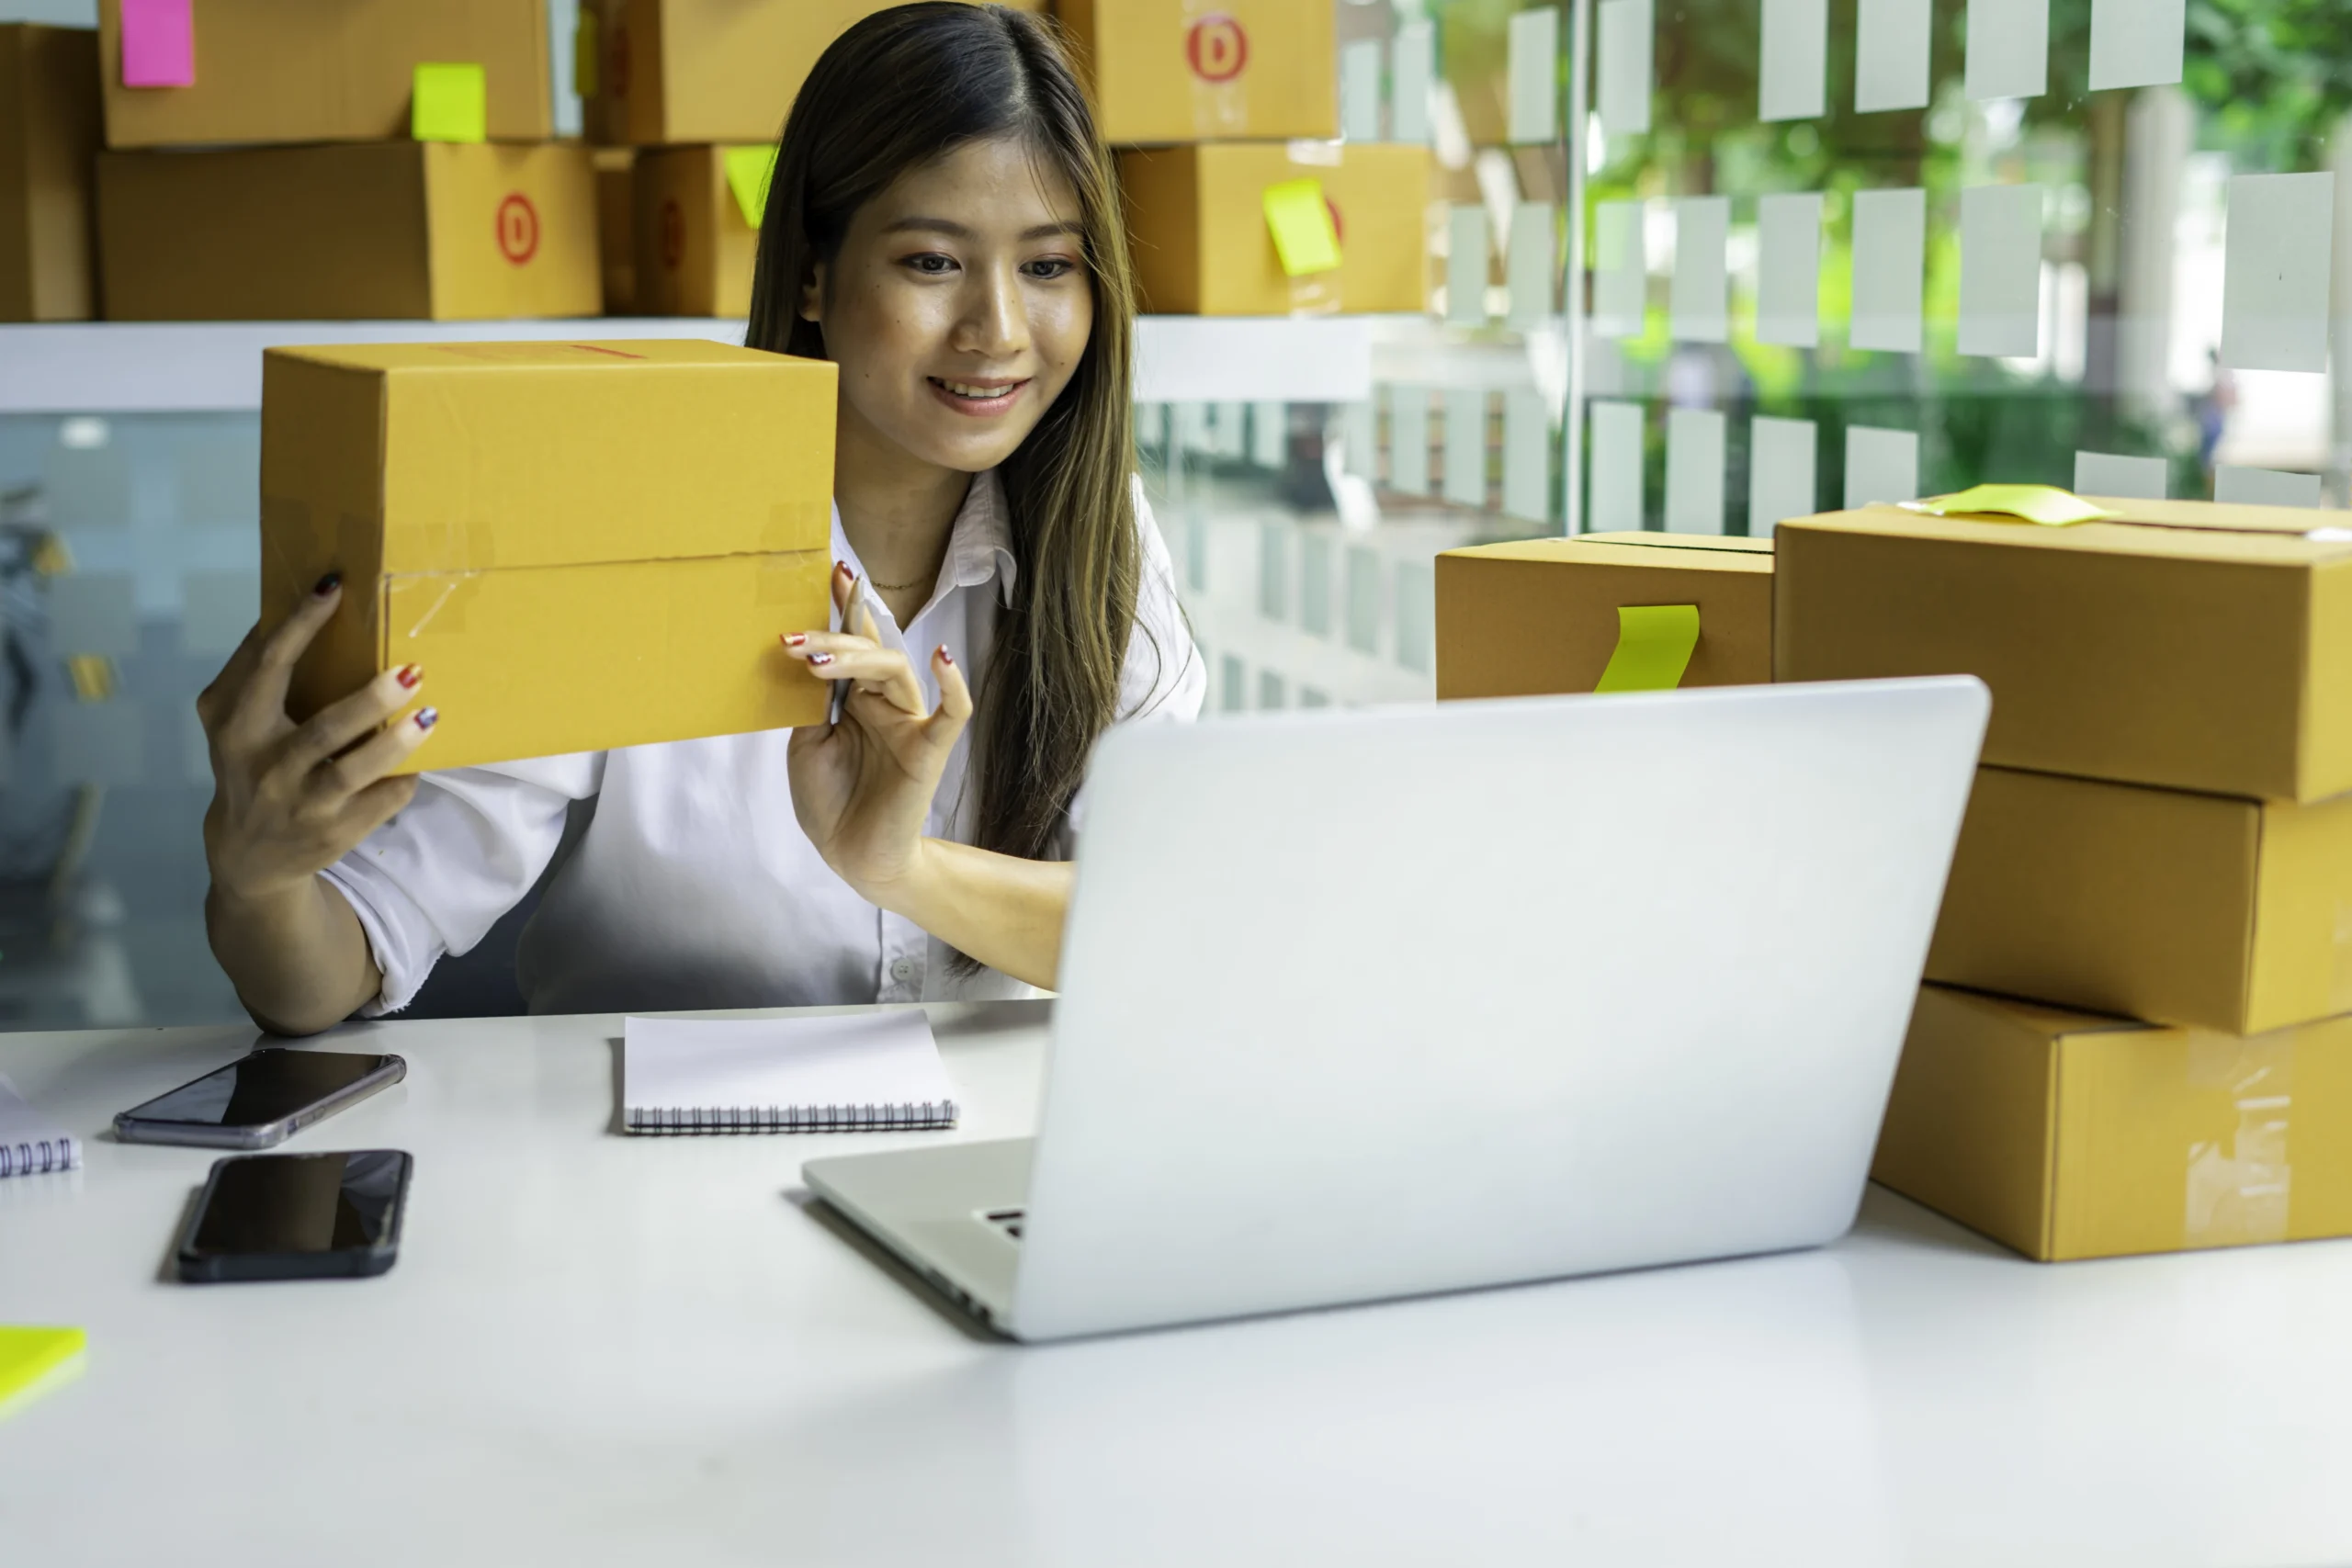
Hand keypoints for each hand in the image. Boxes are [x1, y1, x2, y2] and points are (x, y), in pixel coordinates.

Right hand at [198, 573, 437, 907]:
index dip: (301, 625)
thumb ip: (254, 672)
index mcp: (237, 726)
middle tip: (411, 672)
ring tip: (429, 715)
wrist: (251, 855)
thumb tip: (299, 605)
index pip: (269, 666)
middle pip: (323, 729)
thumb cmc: (249, 765)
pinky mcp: (335, 833)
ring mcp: (302, 805)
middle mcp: (267, 766)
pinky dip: (404, 778)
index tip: (335, 588)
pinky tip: (423, 760)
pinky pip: (381, 801)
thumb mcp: (233, 722)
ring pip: (355, 771)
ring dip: (396, 743)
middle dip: (370, 701)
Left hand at [783, 562, 971, 903]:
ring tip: (815, 663)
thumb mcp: (806, 742)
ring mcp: (912, 722)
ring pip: (896, 669)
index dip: (845, 606)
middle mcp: (887, 702)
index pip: (853, 642)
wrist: (852, 856)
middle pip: (870, 649)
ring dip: (856, 657)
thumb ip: (812, 701)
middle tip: (793, 641)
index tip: (830, 571)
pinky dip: (954, 684)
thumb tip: (805, 654)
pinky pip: (953, 712)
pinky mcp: (930, 748)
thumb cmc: (831, 801)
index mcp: (858, 698)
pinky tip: (944, 658)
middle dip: (832, 638)